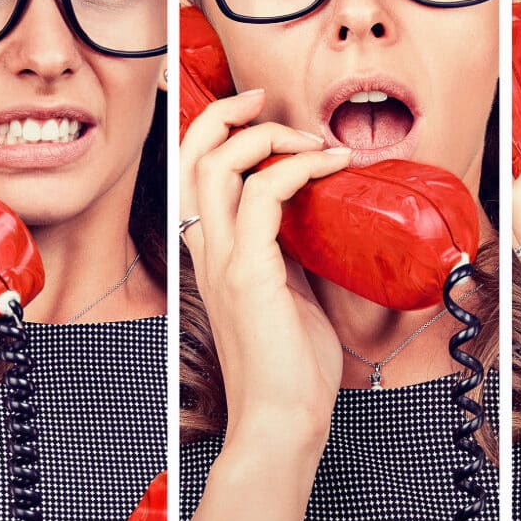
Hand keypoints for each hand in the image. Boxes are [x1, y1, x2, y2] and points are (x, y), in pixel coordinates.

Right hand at [179, 89, 350, 443]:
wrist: (281, 420)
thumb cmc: (289, 370)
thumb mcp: (287, 293)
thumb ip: (287, 252)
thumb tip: (314, 216)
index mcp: (211, 254)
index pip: (191, 173)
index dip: (216, 131)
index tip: (258, 112)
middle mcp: (207, 251)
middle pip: (192, 155)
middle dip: (228, 114)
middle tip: (266, 100)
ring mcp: (223, 260)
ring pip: (219, 164)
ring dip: (270, 137)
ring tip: (311, 138)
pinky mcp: (249, 271)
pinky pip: (264, 194)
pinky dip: (297, 167)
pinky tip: (329, 167)